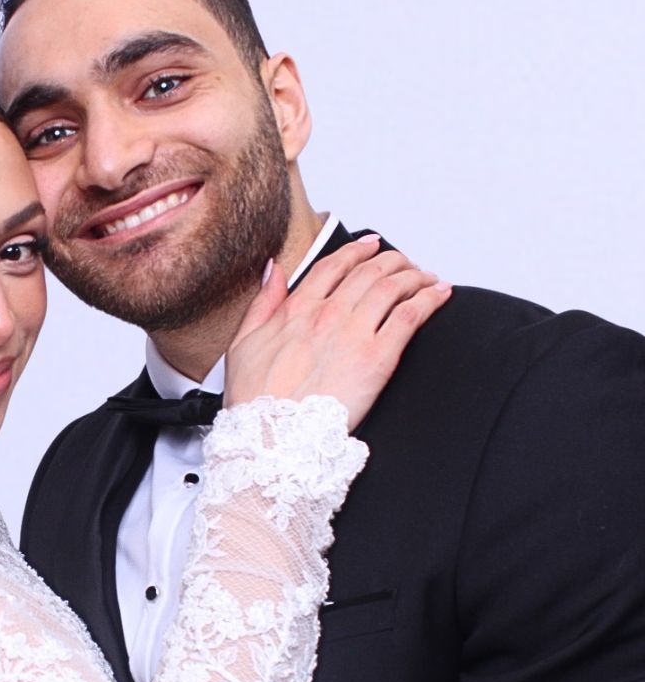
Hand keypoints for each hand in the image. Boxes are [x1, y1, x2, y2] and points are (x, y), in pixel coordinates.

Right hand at [225, 236, 451, 428]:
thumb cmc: (257, 400)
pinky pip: (410, 316)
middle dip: (392, 261)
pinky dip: (429, 299)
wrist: (274, 436)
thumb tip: (273, 271)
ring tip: (426, 278)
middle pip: (369, 272)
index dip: (356, 250)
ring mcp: (354, 333)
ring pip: (393, 287)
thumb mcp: (243, 343)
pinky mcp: (378, 357)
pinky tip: (438, 295)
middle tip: (405, 263)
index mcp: (297, 309)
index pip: (334, 266)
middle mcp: (328, 314)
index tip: (371, 246)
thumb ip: (262, 302)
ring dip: (414, 276)